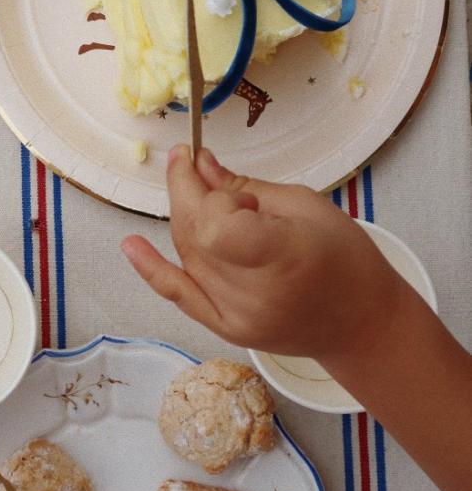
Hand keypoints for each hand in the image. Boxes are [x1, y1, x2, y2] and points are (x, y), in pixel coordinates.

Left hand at [121, 146, 404, 360]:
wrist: (361, 324)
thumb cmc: (346, 258)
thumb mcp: (304, 205)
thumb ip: (245, 187)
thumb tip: (200, 164)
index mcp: (283, 257)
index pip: (217, 225)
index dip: (204, 193)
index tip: (201, 160)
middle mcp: (254, 294)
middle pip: (196, 236)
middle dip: (185, 193)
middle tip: (186, 161)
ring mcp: (236, 317)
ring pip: (186, 255)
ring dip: (184, 218)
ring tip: (199, 193)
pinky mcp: (225, 330)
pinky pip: (179, 295)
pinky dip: (151, 269)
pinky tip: (130, 246)